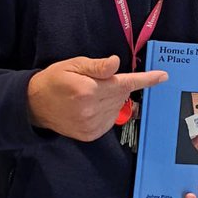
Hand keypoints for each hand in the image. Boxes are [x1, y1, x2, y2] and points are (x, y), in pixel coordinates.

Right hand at [27, 55, 166, 140]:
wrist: (33, 105)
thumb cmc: (55, 80)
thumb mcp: (73, 65)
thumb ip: (97, 66)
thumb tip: (116, 63)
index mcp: (88, 90)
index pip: (124, 83)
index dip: (146, 79)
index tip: (163, 76)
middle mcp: (91, 110)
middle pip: (122, 94)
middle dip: (118, 85)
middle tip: (100, 81)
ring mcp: (91, 125)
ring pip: (118, 107)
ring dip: (112, 98)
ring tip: (92, 93)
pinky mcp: (90, 134)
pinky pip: (110, 120)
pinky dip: (107, 110)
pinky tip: (92, 106)